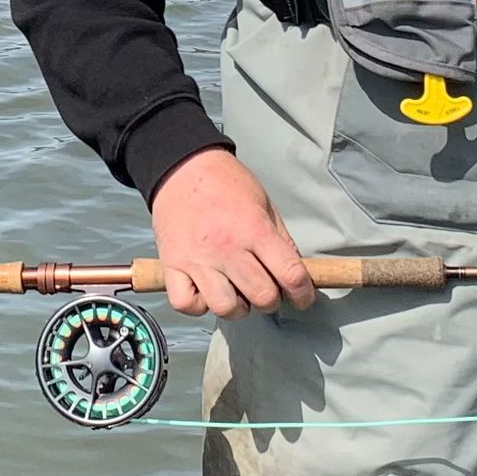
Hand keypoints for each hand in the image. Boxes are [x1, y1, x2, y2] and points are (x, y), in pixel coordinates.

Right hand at [151, 147, 314, 319]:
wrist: (182, 167)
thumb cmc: (225, 184)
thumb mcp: (264, 204)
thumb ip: (281, 240)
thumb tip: (296, 273)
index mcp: (254, 229)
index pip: (290, 274)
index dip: (304, 294)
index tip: (304, 298)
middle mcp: (226, 248)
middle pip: (262, 297)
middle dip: (272, 300)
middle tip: (268, 290)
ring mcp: (197, 260)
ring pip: (225, 308)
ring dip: (238, 307)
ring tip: (237, 292)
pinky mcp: (172, 266)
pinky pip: (187, 305)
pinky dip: (199, 305)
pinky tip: (207, 291)